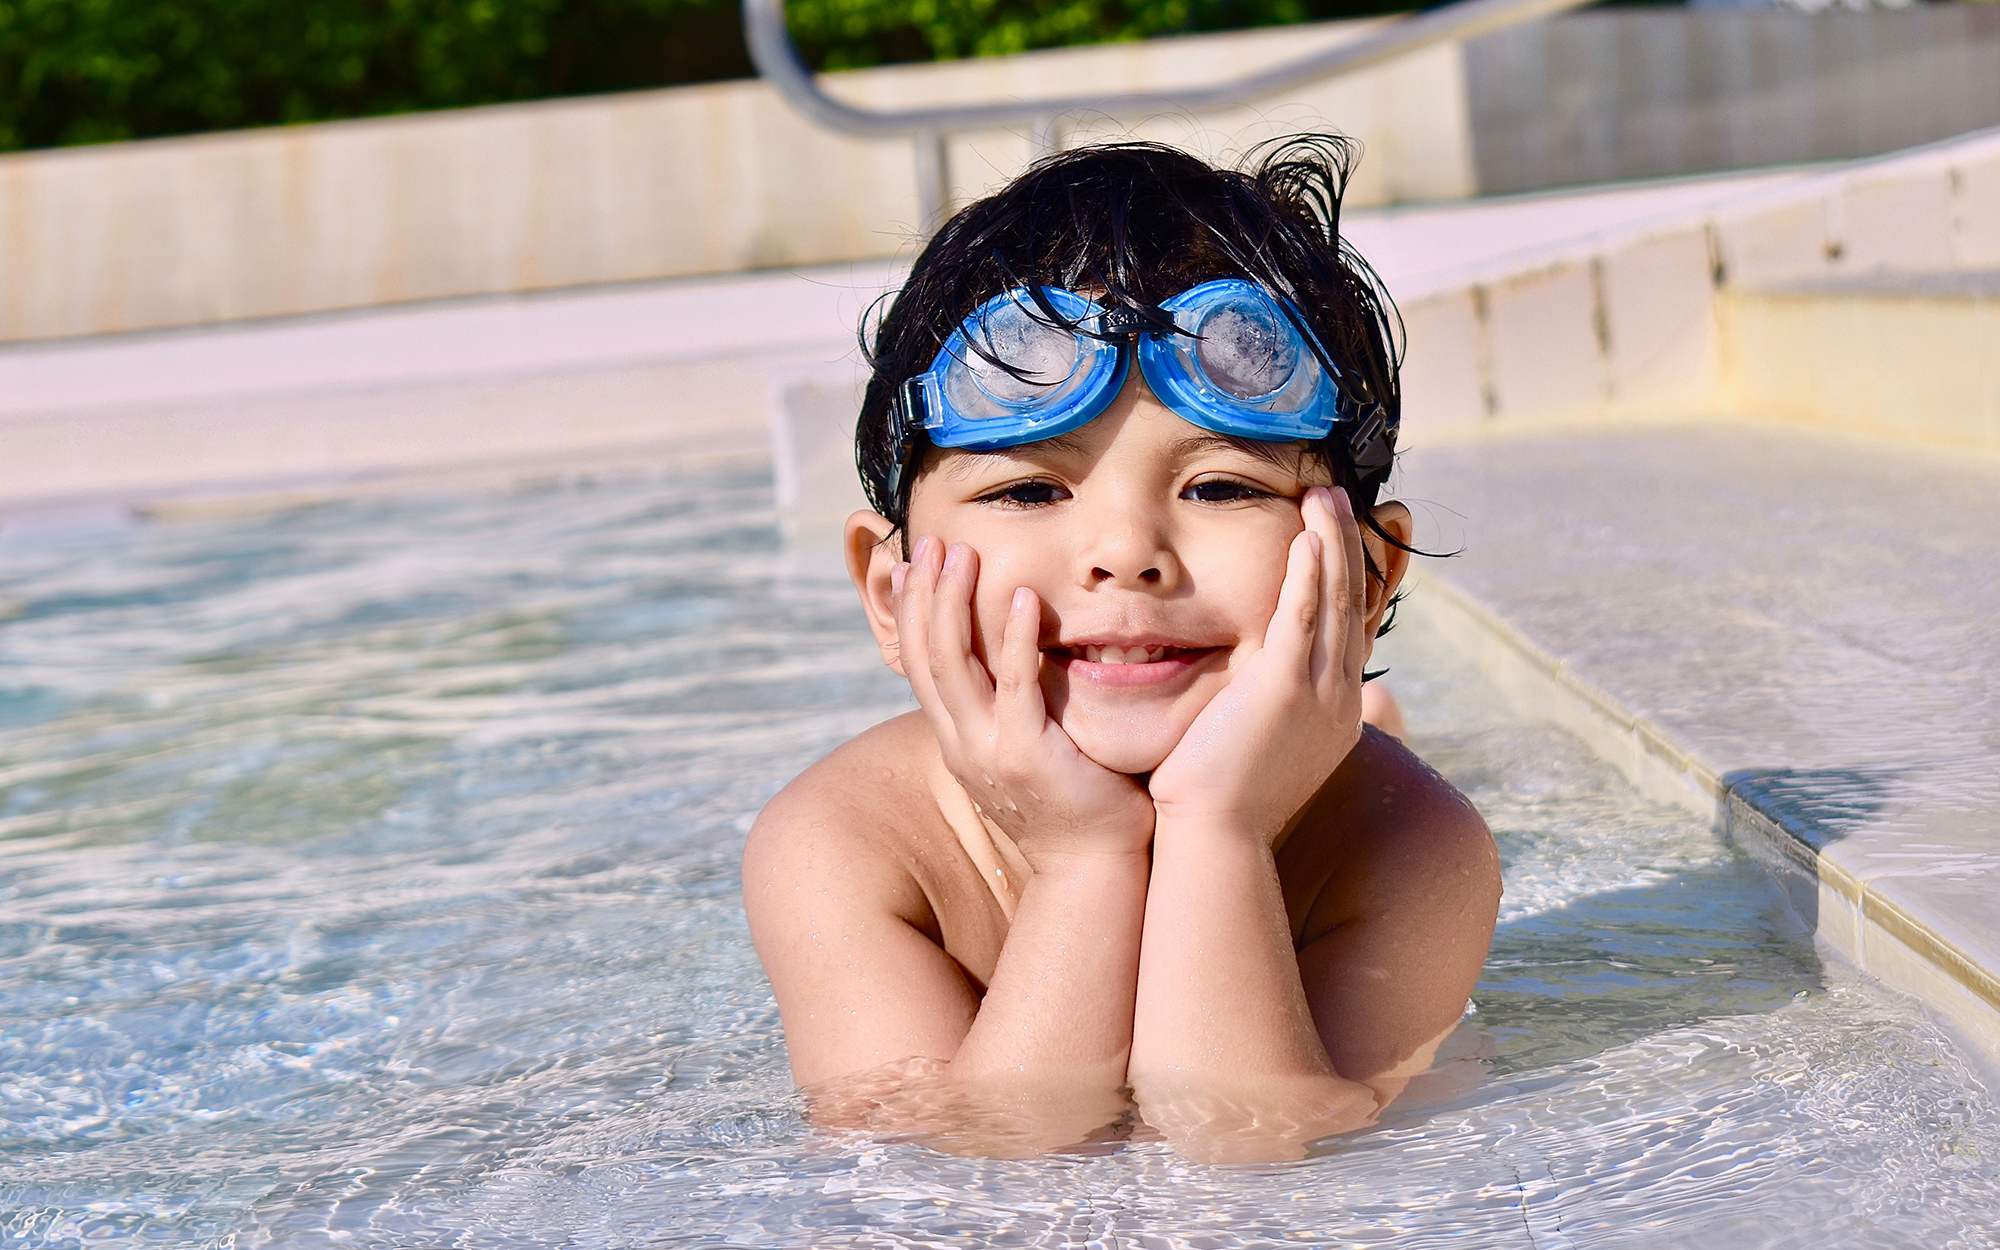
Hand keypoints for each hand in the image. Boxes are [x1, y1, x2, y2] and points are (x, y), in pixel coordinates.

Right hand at [895, 536, 1154, 868]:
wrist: (1093, 866)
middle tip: (932, 542)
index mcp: (957, 740)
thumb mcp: (1025, 750)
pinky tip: (1023, 598)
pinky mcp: (1026, 755)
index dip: (912, 610)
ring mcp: (987, 751)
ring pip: (952, 664)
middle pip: (924, 655)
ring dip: (955, 603)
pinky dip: (1013, 638)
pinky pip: (1013, 685)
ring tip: (963, 555)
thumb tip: (1013, 663)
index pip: (918, 663)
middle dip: (925, 594)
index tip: (915, 563)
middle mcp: (960, 743)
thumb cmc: (1074, 803)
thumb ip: (1011, 708)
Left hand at [1146, 487, 1367, 843]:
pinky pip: (1303, 617)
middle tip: (1339, 499)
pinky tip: (1307, 538)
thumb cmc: (1221, 803)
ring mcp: (1319, 694)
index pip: (1348, 630)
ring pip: (1333, 601)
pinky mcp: (1286, 689)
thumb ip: (1264, 714)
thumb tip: (1252, 697)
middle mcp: (1339, 700)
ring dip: (1331, 544)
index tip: (1342, 538)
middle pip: (1350, 605)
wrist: (1215, 838)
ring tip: (1326, 498)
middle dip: (1348, 547)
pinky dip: (1308, 574)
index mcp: (1335, 714)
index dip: (1348, 579)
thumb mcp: (1257, 751)